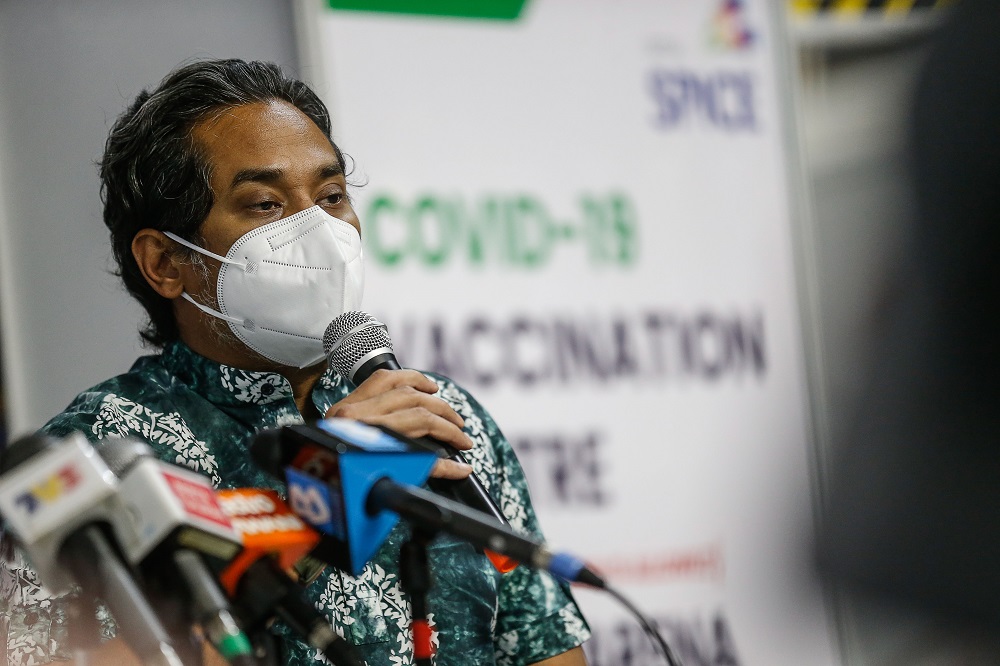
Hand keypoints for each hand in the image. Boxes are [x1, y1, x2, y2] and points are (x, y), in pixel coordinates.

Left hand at [324, 369, 472, 479]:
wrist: (311, 480)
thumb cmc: (348, 484)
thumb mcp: (386, 478)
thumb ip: (424, 468)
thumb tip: (460, 469)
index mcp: (366, 435)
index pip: (420, 423)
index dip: (448, 433)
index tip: (464, 447)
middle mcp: (356, 415)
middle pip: (415, 403)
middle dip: (445, 418)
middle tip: (460, 432)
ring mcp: (349, 405)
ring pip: (401, 384)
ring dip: (430, 396)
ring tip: (448, 412)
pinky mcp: (347, 401)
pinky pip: (383, 378)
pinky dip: (408, 379)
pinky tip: (425, 387)